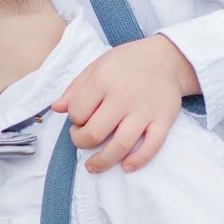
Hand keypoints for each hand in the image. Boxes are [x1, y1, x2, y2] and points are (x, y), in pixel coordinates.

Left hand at [53, 34, 198, 172]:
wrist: (167, 58)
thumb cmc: (127, 63)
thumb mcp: (97, 67)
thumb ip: (75, 88)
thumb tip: (57, 109)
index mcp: (104, 79)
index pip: (77, 112)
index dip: (74, 120)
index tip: (80, 119)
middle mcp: (124, 95)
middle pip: (95, 133)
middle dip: (81, 142)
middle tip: (82, 139)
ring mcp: (145, 109)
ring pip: (120, 145)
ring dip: (102, 161)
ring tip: (93, 165)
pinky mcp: (164, 119)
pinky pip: (151, 146)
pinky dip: (137, 160)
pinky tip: (126, 166)